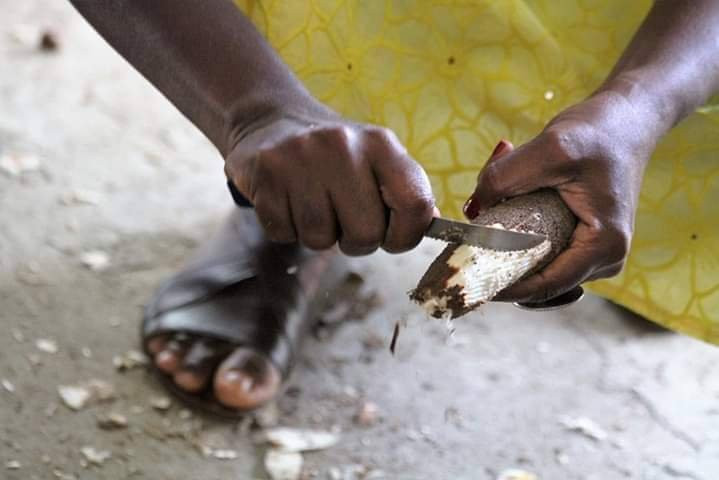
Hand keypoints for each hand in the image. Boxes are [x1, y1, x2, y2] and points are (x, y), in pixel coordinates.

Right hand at [225, 114, 435, 254]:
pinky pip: (285, 234)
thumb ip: (405, 191)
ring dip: (319, 236)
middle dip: (355, 240)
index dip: (407, 235)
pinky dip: (287, 229)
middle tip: (343, 219)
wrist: (271, 120)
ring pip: (321, 239)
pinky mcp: (266, 173)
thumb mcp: (377, 160)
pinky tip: (287, 202)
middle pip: (366, 234)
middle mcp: (343, 145)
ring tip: (313, 205)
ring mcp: (301, 158)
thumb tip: (434, 222)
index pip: (415, 204)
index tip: (392, 237)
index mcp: (381, 144)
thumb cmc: (335, 156)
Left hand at [464, 90, 657, 302]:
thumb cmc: (597, 134)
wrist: (625, 120)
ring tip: (492, 207)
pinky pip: (540, 253)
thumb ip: (505, 178)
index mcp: (603, 247)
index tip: (467, 280)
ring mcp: (593, 256)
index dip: (502, 288)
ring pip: (536, 266)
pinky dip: (517, 236)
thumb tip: (472, 209)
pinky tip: (506, 207)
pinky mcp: (582, 244)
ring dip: (506, 246)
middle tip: (466, 240)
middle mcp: (603, 260)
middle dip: (499, 263)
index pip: (544, 287)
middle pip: (538, 282)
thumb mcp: (549, 147)